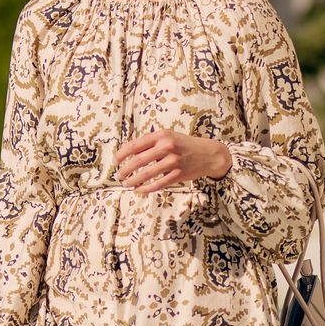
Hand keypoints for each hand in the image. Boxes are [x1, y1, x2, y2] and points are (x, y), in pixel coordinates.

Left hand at [115, 130, 229, 191]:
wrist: (208, 154)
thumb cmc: (184, 145)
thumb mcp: (168, 136)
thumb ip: (150, 143)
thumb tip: (128, 152)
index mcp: (161, 135)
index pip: (135, 145)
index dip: (121, 154)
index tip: (115, 161)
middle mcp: (167, 147)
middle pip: (138, 161)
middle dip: (125, 170)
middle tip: (119, 175)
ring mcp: (173, 162)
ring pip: (146, 174)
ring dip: (133, 181)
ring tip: (126, 184)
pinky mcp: (178, 174)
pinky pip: (158, 184)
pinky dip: (146, 189)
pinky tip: (139, 190)